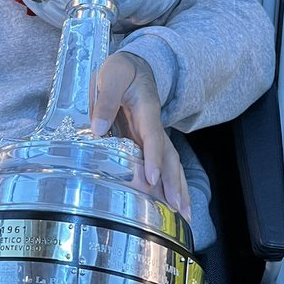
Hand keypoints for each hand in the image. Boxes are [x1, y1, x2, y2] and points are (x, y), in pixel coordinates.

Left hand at [90, 51, 191, 220]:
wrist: (132, 66)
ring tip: (184, 216)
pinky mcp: (149, 143)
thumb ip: (105, 99)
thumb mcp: (111, 75)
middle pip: (169, 157)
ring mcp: (154, 136)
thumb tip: (98, 128)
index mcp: (146, 109)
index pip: (152, 136)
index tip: (152, 179)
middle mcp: (154, 126)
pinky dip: (171, 185)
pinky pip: (164, 165)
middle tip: (178, 208)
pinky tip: (175, 205)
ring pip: (171, 164)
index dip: (154, 158)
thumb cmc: (121, 70)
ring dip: (178, 189)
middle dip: (174, 183)